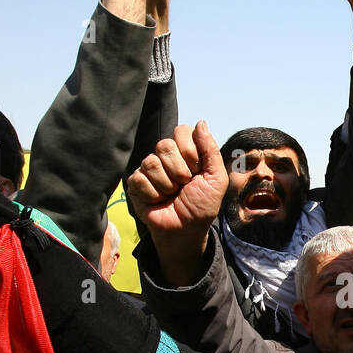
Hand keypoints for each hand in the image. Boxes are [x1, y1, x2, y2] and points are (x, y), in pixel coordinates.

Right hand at [127, 121, 226, 238]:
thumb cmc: (202, 205)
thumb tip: (201, 122)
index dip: (189, 151)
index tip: (196, 170)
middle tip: (184, 185)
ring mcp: (149, 168)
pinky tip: (159, 200)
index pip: (181, 131)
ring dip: (167, 185)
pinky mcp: (136, 182)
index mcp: (186, 151)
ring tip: (172, 194)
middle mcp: (166, 157)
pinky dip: (154, 194)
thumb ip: (210, 150)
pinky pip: (140, 178)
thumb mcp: (216, 178)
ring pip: (151, 162)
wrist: (186, 229)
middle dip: (179, 170)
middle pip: (165, 145)